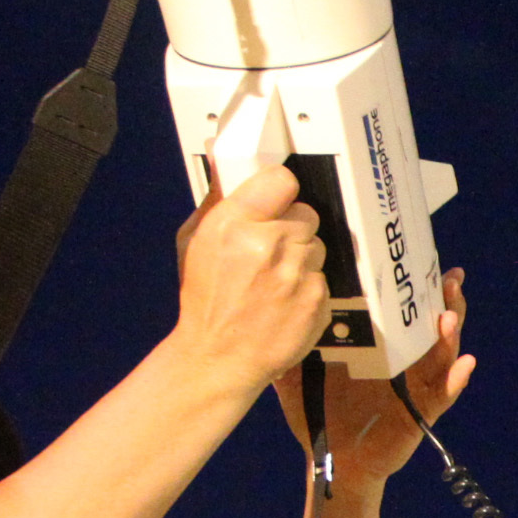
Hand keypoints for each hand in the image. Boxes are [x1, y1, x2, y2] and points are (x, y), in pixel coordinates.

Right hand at [167, 164, 336, 393]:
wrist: (218, 357)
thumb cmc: (204, 300)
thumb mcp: (194, 242)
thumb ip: (217, 201)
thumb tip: (226, 160)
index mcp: (234, 224)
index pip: (282, 179)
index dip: (279, 190)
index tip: (274, 200)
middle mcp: (268, 245)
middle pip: (306, 213)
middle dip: (291, 227)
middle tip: (269, 249)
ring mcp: (296, 275)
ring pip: (317, 245)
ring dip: (300, 258)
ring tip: (273, 279)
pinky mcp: (316, 300)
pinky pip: (323, 277)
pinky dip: (308, 286)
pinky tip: (284, 300)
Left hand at [275, 266, 476, 492]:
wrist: (333, 461)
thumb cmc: (318, 417)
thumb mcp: (298, 379)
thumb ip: (286, 350)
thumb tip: (264, 318)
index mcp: (378, 347)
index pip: (401, 310)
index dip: (414, 287)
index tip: (419, 259)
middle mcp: (403, 361)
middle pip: (431, 324)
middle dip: (445, 300)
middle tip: (450, 279)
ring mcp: (415, 386)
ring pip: (442, 354)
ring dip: (450, 334)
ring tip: (449, 317)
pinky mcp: (421, 413)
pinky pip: (443, 395)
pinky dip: (456, 380)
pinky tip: (464, 365)